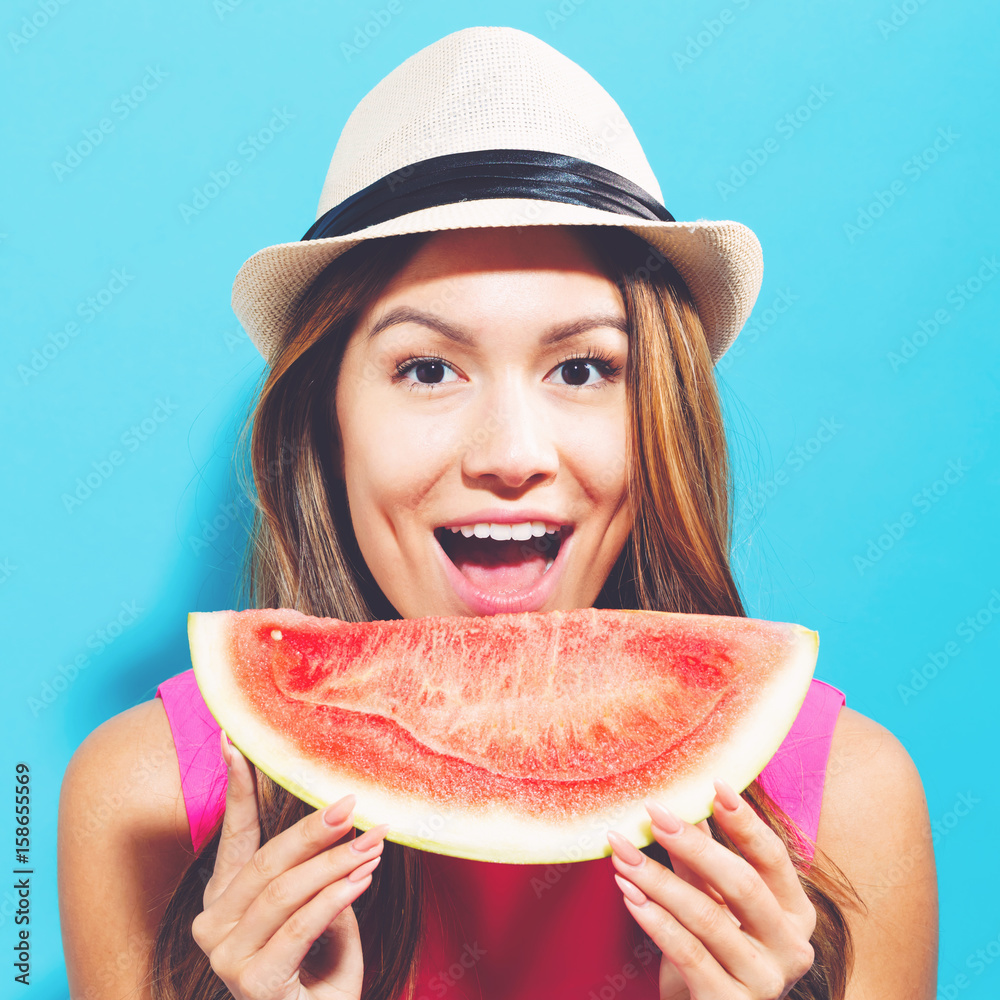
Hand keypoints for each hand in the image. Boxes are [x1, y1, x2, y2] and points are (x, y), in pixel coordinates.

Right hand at [191, 729, 388, 999]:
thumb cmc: (322, 971)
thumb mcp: (323, 909)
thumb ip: (319, 872)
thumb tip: (340, 822)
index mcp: (226, 900)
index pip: (234, 837)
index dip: (236, 790)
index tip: (235, 741)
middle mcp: (214, 925)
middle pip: (268, 861)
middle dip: (315, 830)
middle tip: (353, 805)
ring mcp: (225, 956)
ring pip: (285, 891)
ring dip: (336, 864)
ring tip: (374, 845)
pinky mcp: (250, 982)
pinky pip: (298, 927)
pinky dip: (333, 899)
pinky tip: (362, 879)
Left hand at [606, 779, 816, 999]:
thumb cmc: (713, 954)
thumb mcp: (713, 900)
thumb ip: (702, 859)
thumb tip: (681, 801)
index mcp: (796, 913)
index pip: (773, 858)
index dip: (744, 821)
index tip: (714, 784)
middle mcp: (791, 948)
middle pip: (743, 884)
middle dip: (694, 844)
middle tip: (654, 813)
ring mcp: (765, 982)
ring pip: (707, 918)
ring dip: (658, 880)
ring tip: (622, 853)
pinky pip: (689, 955)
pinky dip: (655, 921)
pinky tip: (630, 895)